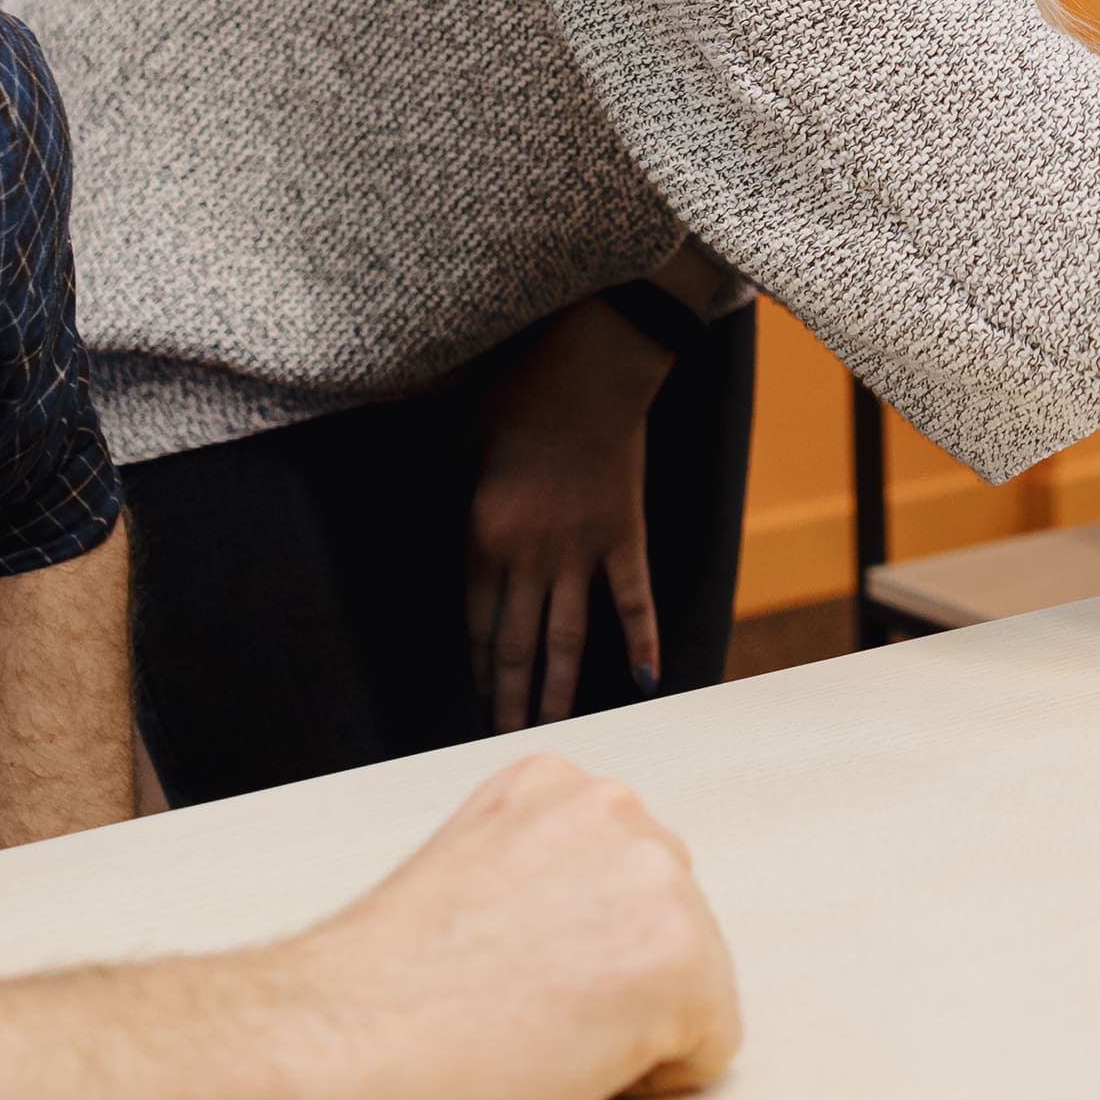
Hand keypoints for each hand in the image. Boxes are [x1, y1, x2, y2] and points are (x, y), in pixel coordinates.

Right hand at [284, 752, 742, 1099]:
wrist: (331, 1042)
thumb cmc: (376, 990)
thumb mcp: (469, 873)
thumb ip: (539, 874)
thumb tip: (583, 925)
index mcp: (558, 786)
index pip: (620, 882)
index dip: (570, 950)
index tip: (503, 968)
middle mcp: (618, 811)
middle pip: (667, 924)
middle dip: (611, 977)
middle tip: (517, 1007)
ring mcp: (658, 882)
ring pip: (692, 984)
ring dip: (631, 1023)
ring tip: (534, 1030)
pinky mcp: (684, 966)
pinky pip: (708, 1049)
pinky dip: (651, 1080)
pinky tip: (566, 1063)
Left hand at [466, 297, 676, 730]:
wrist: (592, 364)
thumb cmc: (522, 389)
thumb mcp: (468, 439)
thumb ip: (463, 486)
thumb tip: (454, 513)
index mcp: (484, 536)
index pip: (477, 621)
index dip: (479, 665)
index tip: (478, 698)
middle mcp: (529, 556)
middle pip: (517, 643)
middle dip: (510, 695)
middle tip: (505, 735)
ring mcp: (581, 550)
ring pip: (568, 636)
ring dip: (560, 687)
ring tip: (554, 725)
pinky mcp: (624, 535)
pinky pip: (633, 599)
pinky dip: (642, 641)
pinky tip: (644, 681)